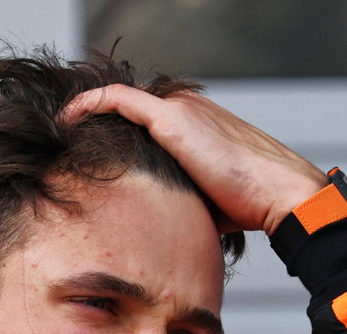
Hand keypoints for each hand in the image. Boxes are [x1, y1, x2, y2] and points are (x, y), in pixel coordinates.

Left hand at [61, 85, 327, 234]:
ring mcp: (183, 109)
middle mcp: (190, 107)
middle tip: (72, 144)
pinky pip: (118, 100)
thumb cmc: (253, 205)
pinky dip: (91, 105)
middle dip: (103, 125)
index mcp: (202, 121)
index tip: (96, 152)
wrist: (281, 196)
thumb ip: (179, 194)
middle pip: (132, 110)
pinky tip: (67, 118)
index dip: (121, 133)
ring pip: (124, 103)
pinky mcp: (174, 119)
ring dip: (93, 115)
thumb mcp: (208, 197)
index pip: (149, 119)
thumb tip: (152, 220)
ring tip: (65, 134)